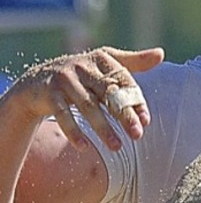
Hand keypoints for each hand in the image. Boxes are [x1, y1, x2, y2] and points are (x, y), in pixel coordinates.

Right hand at [6, 45, 164, 150]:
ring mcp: (64, 80)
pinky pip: (62, 114)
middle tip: (137, 136)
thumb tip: (161, 54)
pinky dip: (73, 131)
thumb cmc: (80, 76)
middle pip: (107, 92)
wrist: (37, 82)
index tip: (145, 121)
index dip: (135, 100)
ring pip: (87, 106)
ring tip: (117, 147)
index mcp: (100, 59)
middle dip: (124, 115)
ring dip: (103, 128)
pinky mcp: (49, 94)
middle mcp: (82, 66)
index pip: (123, 80)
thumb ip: (132, 63)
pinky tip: (84, 147)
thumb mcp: (105, 66)